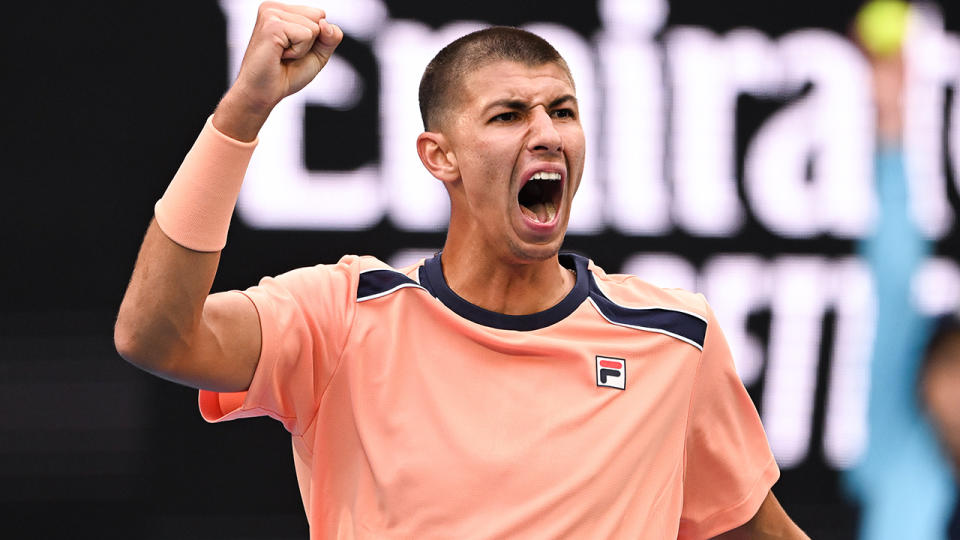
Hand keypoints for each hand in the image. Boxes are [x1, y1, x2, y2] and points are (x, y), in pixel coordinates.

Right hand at [215, 2, 343, 139]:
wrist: (263, 93)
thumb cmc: (285, 75)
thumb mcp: (317, 54)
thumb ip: (330, 38)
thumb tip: (326, 23)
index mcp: (282, 11)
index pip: (320, 15)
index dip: (315, 39)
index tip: (293, 49)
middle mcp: (274, 8)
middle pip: (319, 17)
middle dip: (310, 43)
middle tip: (287, 54)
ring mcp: (271, 13)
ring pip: (314, 27)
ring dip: (303, 49)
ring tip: (281, 55)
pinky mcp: (272, 25)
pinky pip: (306, 35)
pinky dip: (298, 52)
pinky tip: (279, 55)